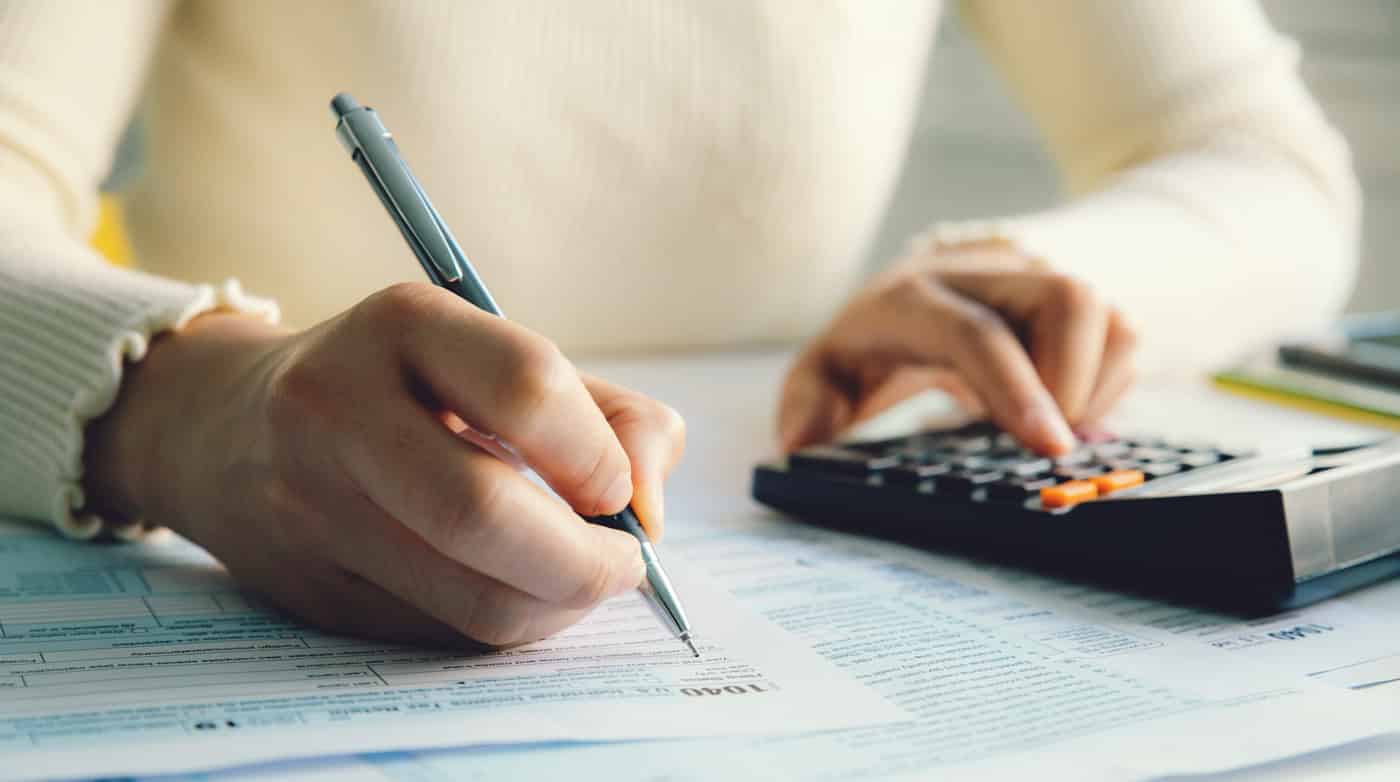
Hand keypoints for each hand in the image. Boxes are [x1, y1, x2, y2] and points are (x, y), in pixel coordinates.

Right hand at [84, 283, 685, 647]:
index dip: (598, 456)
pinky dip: (506, 623)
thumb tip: (649, 510)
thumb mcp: (503, 359)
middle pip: (483, 512)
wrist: (229, 427)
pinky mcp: (309, 585)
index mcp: (402, 324)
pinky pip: (440, 631)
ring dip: (556, 606)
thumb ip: (609, 416)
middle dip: (584, 560)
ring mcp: (311, 502)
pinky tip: (519, 592)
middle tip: (624, 563)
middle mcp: (338, 406)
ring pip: (467, 595)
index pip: (526, 390)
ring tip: (581, 580)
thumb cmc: (408, 388)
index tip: (621, 490)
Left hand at [779, 241, 1135, 454]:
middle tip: (1044, 442)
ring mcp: (1037, 279)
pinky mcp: (1075, 298)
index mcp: (913, 296)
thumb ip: (808, 404)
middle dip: (1072, 381)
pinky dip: (1107, 385)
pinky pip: (1125, 336)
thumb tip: (800, 444)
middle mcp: (983, 274)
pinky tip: (1062, 409)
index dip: (1017, 388)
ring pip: (1109, 316)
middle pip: (1067, 298)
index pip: (976, 332)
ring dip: (1093, 386)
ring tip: (1046, 425)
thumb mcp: (824, 373)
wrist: (918, 291)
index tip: (1049, 448)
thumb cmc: (871, 344)